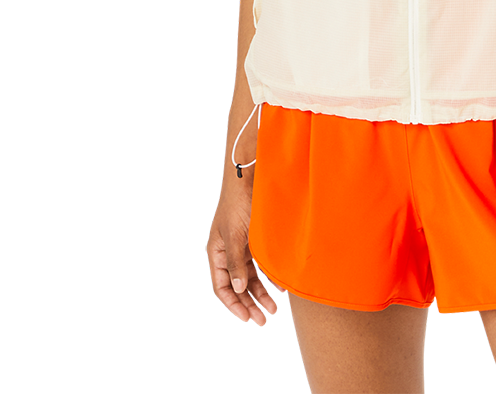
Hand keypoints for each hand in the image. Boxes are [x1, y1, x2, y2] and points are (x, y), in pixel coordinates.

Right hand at [206, 174, 278, 328]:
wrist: (250, 175)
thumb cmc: (237, 202)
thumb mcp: (234, 234)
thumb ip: (236, 262)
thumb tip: (240, 288)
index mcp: (216, 252)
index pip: (222, 285)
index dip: (233, 303)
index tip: (246, 317)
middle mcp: (228, 251)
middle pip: (237, 284)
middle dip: (248, 302)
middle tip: (262, 319)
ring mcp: (242, 246)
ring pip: (250, 276)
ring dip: (260, 293)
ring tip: (272, 308)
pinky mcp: (255, 240)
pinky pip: (261, 265)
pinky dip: (268, 277)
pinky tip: (279, 288)